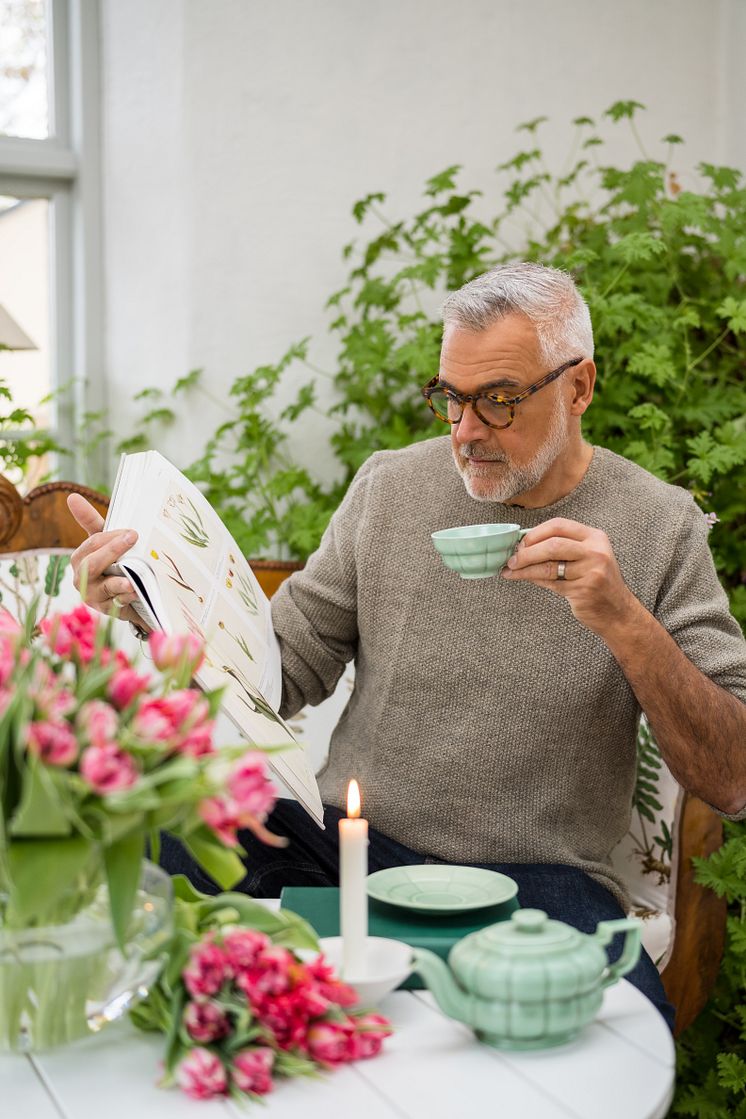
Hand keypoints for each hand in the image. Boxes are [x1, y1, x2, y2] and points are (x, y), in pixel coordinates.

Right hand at [67, 494, 147, 628]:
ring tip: (132, 581)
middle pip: (92, 565)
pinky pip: (117, 605)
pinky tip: (137, 593)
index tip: (132, 532)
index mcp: (79, 559)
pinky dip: (127, 598)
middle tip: (132, 539)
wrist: (125, 591)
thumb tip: (72, 496)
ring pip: (104, 588)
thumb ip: (90, 520)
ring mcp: (95, 596)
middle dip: (112, 551)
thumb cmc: (111, 560)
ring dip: (119, 583)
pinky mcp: (108, 610)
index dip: (111, 537)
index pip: (92, 544)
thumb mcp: (103, 540)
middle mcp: (82, 579)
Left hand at [501, 517, 636, 635]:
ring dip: (525, 568)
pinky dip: (533, 579)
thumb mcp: (587, 557)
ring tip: (511, 570)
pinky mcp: (584, 590)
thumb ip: (562, 548)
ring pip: (548, 566)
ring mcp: (591, 571)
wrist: (617, 612)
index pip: (559, 526)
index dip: (535, 533)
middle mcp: (595, 551)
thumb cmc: (597, 582)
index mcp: (595, 537)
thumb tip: (524, 545)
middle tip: (512, 558)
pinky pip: (551, 583)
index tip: (521, 542)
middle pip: (552, 545)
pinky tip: (523, 578)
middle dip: (527, 552)